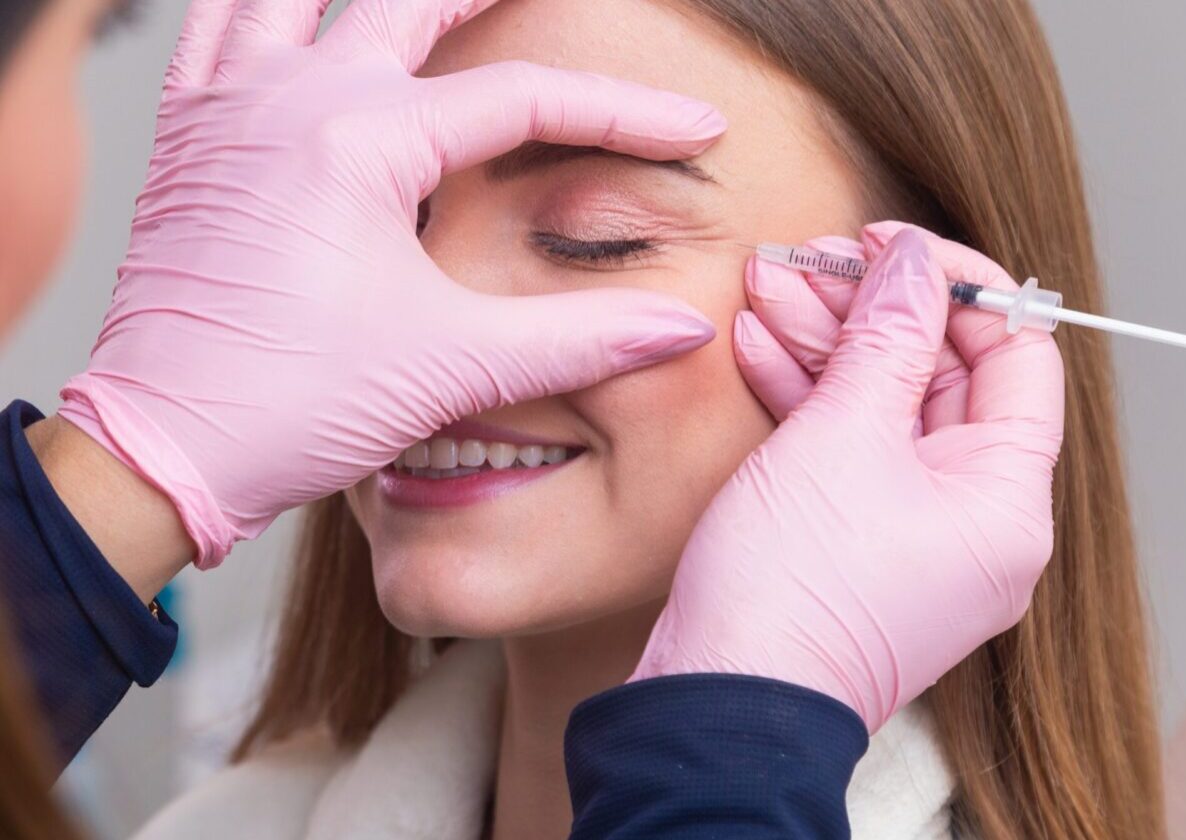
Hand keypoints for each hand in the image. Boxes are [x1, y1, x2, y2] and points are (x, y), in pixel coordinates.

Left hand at [54, 0, 725, 568]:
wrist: (163, 449)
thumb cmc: (290, 405)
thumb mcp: (452, 368)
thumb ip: (579, 339)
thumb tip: (678, 328)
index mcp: (361, 144)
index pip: (523, 99)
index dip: (622, 111)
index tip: (693, 127)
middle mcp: (289, 102)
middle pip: (411, 5)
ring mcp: (229, 113)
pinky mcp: (190, 144)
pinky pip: (216, 31)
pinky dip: (257, 7)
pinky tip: (288, 16)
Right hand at [632, 226, 1064, 732]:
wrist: (720, 703)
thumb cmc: (792, 591)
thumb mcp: (843, 437)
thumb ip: (886, 340)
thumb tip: (913, 267)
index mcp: (1003, 499)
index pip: (1014, 357)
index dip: (958, 287)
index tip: (893, 246)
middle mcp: (969, 518)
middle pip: (937, 377)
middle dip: (870, 310)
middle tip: (813, 260)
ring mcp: (907, 531)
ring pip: (880, 408)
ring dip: (824, 343)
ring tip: (770, 285)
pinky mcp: (850, 540)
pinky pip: (843, 449)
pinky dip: (804, 396)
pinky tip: (759, 346)